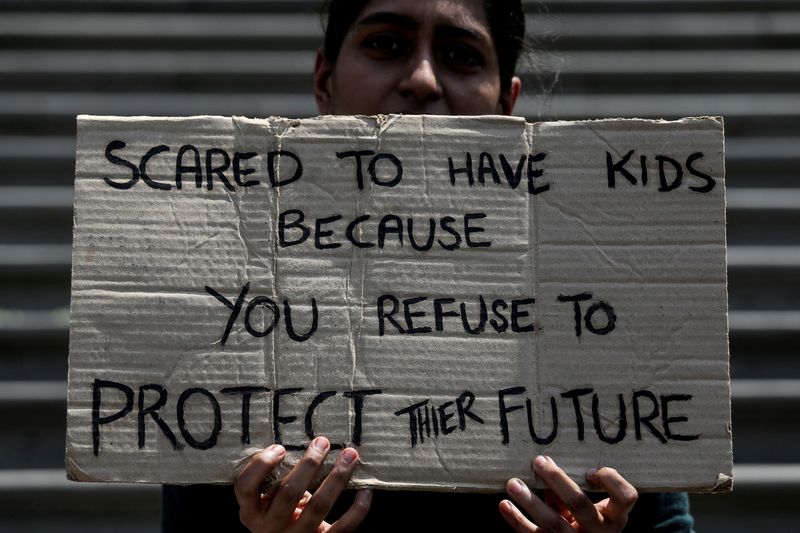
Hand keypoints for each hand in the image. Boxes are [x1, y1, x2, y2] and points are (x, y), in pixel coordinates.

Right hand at [235, 436, 371, 532]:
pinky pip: (343, 528)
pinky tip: (364, 491)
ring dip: (337, 477)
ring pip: (319, 506)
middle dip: (309, 464)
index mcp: (252, 512)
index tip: (279, 447)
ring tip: (350, 455)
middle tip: (323, 442)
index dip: (262, 465)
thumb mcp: (269, 500)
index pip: (246, 487)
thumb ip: (277, 479)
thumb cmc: (280, 514)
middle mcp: (270, 528)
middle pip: (289, 493)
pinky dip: (357, 509)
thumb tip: (307, 441)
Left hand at [499, 455, 636, 531]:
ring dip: (531, 502)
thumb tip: (544, 463)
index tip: (589, 470)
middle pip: (580, 505)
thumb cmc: (586, 521)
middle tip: (539, 462)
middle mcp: (599, 532)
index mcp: (615, 517)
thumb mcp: (590, 508)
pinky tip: (505, 505)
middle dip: (558, 481)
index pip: (626, 496)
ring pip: (554, 524)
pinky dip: (517, 520)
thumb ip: (573, 490)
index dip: (610, 480)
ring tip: (513, 484)